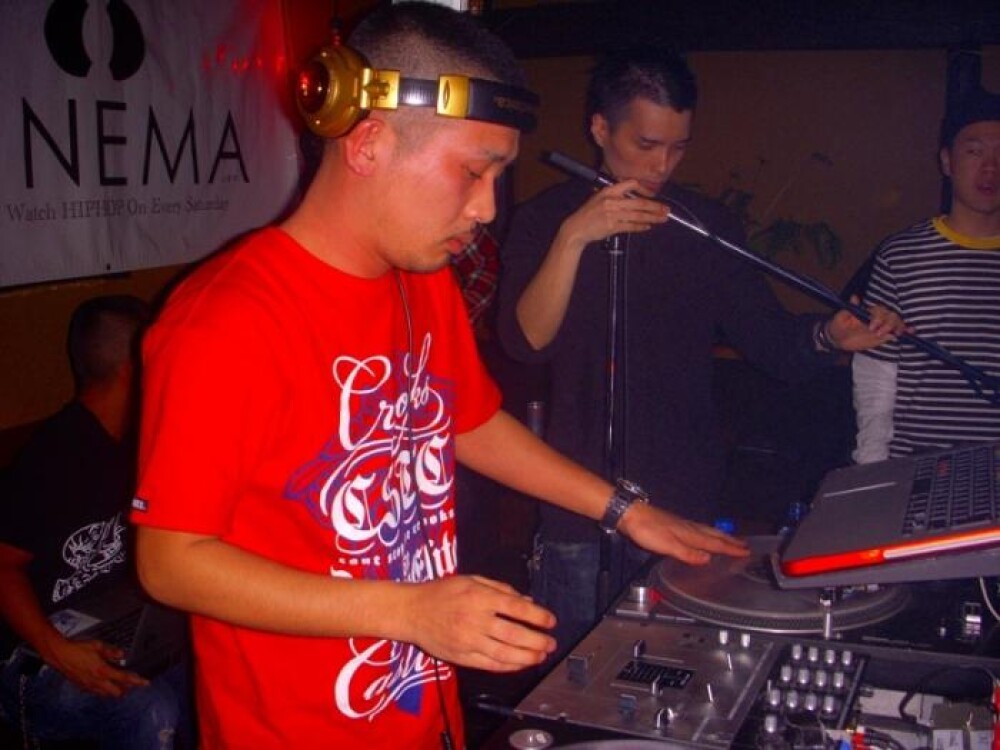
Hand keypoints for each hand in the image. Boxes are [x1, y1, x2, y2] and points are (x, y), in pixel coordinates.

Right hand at [41, 637, 147, 696]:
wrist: (59, 654)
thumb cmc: (76, 649)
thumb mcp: (98, 645)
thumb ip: (112, 651)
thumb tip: (122, 655)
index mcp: (102, 670)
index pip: (124, 679)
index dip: (137, 681)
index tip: (145, 683)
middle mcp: (96, 681)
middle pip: (117, 692)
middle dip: (126, 689)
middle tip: (132, 682)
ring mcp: (88, 686)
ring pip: (106, 694)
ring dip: (115, 690)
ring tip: (120, 683)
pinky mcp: (81, 687)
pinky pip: (96, 692)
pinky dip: (103, 689)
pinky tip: (104, 683)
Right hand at [399, 575, 555, 672]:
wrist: (412, 612)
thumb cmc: (443, 591)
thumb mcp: (472, 580)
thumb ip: (500, 589)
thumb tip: (527, 600)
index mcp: (480, 597)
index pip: (516, 607)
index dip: (537, 615)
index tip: (551, 621)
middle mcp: (476, 620)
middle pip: (514, 634)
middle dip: (537, 641)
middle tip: (551, 644)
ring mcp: (468, 641)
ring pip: (504, 653)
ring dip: (527, 657)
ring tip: (541, 656)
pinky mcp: (461, 657)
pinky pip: (490, 665)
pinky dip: (508, 666)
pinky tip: (520, 664)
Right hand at [561, 179, 668, 246]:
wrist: (576, 228)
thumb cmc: (588, 214)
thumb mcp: (599, 198)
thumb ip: (615, 195)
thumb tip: (631, 196)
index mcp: (609, 191)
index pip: (631, 184)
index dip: (644, 189)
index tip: (653, 195)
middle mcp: (612, 201)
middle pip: (639, 203)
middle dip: (655, 207)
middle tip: (666, 209)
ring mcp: (612, 214)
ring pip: (638, 215)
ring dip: (653, 217)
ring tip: (662, 219)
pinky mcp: (612, 227)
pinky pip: (631, 226)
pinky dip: (641, 227)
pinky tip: (648, 226)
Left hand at [619, 503, 749, 564]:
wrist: (631, 515)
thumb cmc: (648, 530)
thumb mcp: (668, 546)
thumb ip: (688, 553)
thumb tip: (708, 559)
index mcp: (690, 534)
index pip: (715, 543)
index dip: (730, 548)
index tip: (746, 551)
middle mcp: (689, 528)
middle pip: (714, 535)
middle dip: (730, 541)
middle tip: (744, 545)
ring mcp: (682, 525)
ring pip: (707, 531)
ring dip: (720, 536)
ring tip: (729, 539)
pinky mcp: (674, 524)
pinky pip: (698, 530)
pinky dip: (706, 534)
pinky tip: (702, 535)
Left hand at [827, 296, 909, 351]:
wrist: (838, 339)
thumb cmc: (838, 326)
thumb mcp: (840, 317)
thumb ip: (849, 308)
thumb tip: (855, 297)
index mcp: (868, 312)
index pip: (879, 310)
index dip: (878, 318)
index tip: (871, 327)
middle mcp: (877, 318)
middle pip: (891, 315)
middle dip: (888, 323)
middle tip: (877, 333)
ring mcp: (882, 326)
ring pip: (896, 322)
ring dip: (898, 327)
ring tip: (894, 334)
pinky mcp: (884, 336)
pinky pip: (897, 332)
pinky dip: (906, 331)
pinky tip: (911, 332)